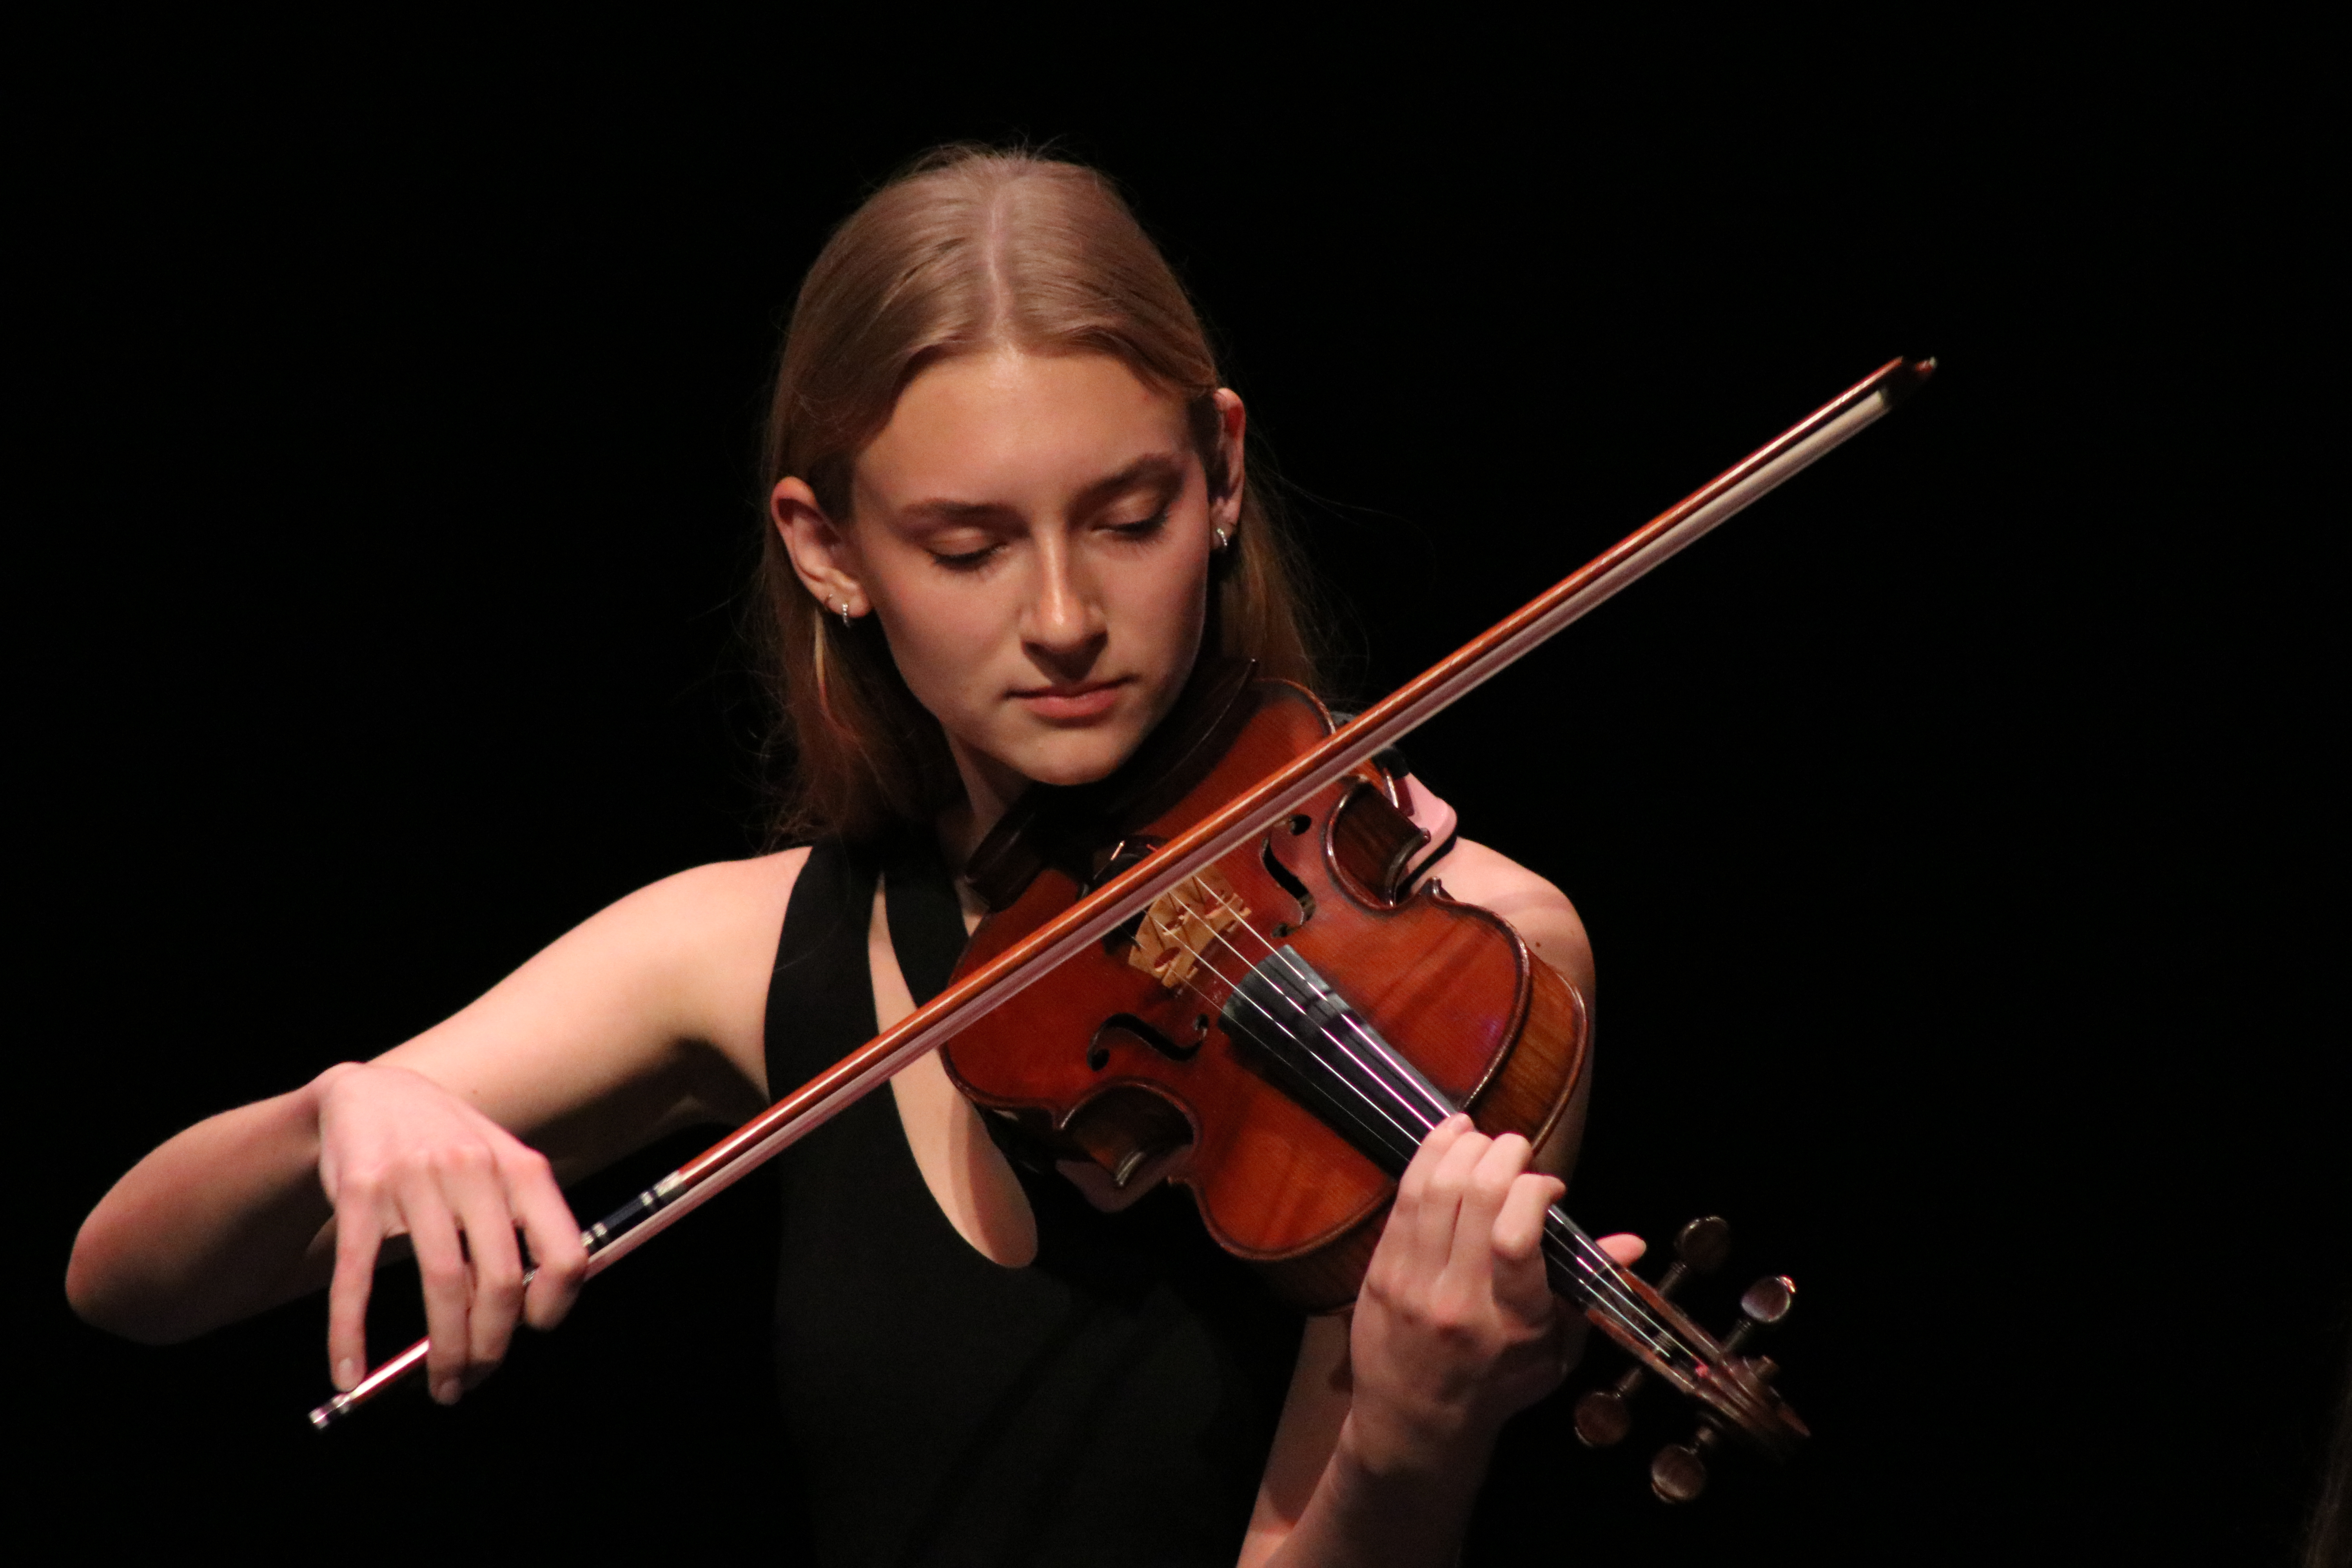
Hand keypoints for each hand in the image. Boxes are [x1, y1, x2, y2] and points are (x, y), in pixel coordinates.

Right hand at [313, 1061, 585, 1403]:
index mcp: (522, 1169)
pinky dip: (349, 1333)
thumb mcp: (499, 1167)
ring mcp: (416, 1179)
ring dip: (443, 1350)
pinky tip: (350, 1372)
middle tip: (474, 1379)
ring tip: (442, 1384)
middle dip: (490, 1346)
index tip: (533, 1332)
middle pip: (499, 1280)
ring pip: (442, 1284)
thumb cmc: (447, 1143)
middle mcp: (475, 1170)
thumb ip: (521, 1224)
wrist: (369, 1094)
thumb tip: (531, 1309)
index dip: (555, 1306)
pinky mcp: (360, 1192)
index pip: (565, 1251)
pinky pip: (356, 1276)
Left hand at [1346, 1115, 1643, 1471]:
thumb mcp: (1555, 1354)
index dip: (1534, 1193)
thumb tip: (1632, 1243)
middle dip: (1503, 1155)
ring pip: (1435, 1188)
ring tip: (1485, 1137)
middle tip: (1519, 1150)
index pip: (1515, 1237)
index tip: (1550, 1188)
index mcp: (1508, 1321)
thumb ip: (1587, 1294)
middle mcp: (1456, 1297)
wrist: (1415, 1421)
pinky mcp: (1380, 1268)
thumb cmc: (1498, 1385)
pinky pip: (1403, 1197)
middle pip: (1475, 1198)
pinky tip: (1449, 1137)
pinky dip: (1427, 1157)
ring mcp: (1411, 1280)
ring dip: (1464, 1148)